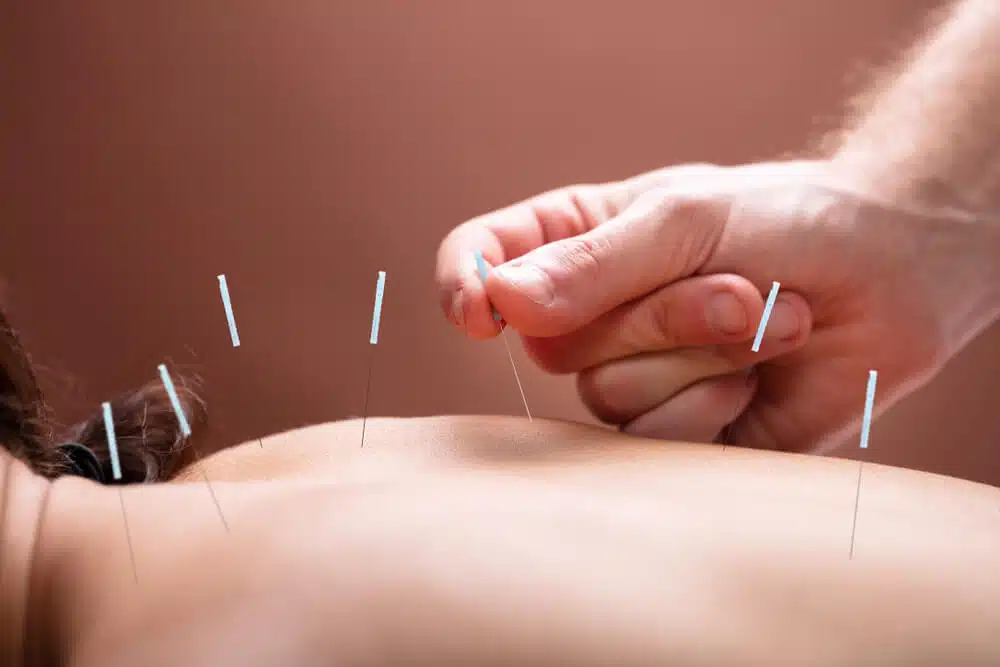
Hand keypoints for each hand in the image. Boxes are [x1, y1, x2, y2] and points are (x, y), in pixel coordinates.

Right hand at [436, 160, 999, 451]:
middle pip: (553, 342)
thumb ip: (593, 263)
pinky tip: (758, 378)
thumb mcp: (686, 218)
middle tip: (734, 285)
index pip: (482, 259)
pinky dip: (715, 405)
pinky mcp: (676, 432)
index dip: (463, 285)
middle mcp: (590, 316)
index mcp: (575, 243)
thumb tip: (503, 303)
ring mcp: (631, 377)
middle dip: (656, 316)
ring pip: (606, 396)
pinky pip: (652, 443)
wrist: (888, 276)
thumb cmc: (785, 222)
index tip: (479, 313)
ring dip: (699, 356)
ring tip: (763, 320)